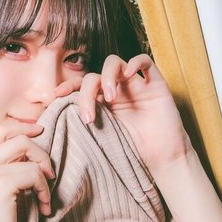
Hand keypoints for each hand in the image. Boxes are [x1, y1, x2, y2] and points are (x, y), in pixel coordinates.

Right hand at [0, 120, 54, 221]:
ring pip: (28, 154)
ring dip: (45, 175)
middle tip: (50, 174)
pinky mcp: (0, 185)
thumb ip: (8, 167)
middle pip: (17, 137)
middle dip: (40, 152)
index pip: (0, 130)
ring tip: (45, 197)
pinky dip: (45, 190)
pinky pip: (34, 174)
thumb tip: (32, 145)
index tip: (41, 131)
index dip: (24, 127)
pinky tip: (44, 208)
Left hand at [55, 53, 193, 172]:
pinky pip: (144, 62)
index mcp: (102, 103)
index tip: (58, 95)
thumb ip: (87, 128)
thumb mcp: (103, 141)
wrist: (163, 159)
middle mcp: (117, 91)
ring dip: (107, 77)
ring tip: (110, 98)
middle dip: (86, 94)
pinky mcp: (156, 84)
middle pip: (94, 77)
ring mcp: (135, 86)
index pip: (81, 86)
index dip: (69, 86)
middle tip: (88, 117)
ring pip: (115, 64)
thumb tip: (57, 126)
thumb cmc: (134, 153)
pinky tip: (129, 74)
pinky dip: (135, 63)